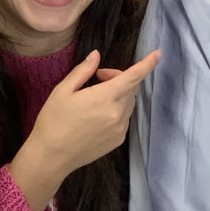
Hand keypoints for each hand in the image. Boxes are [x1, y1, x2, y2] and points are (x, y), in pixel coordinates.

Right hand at [9, 48, 161, 210]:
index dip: (148, 64)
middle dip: (119, 77)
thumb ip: (83, 71)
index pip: (133, 76)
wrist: (51, 156)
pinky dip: (117, 109)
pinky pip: (124, 118)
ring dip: (119, 93)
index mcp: (104, 97)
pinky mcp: (118, 140)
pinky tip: (98, 114)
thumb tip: (96, 55)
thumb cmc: (53, 121)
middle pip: (131, 88)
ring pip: (129, 103)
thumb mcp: (63, 91)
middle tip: (97, 77)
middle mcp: (117, 113)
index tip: (158, 54)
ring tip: (95, 97)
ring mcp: (120, 128)